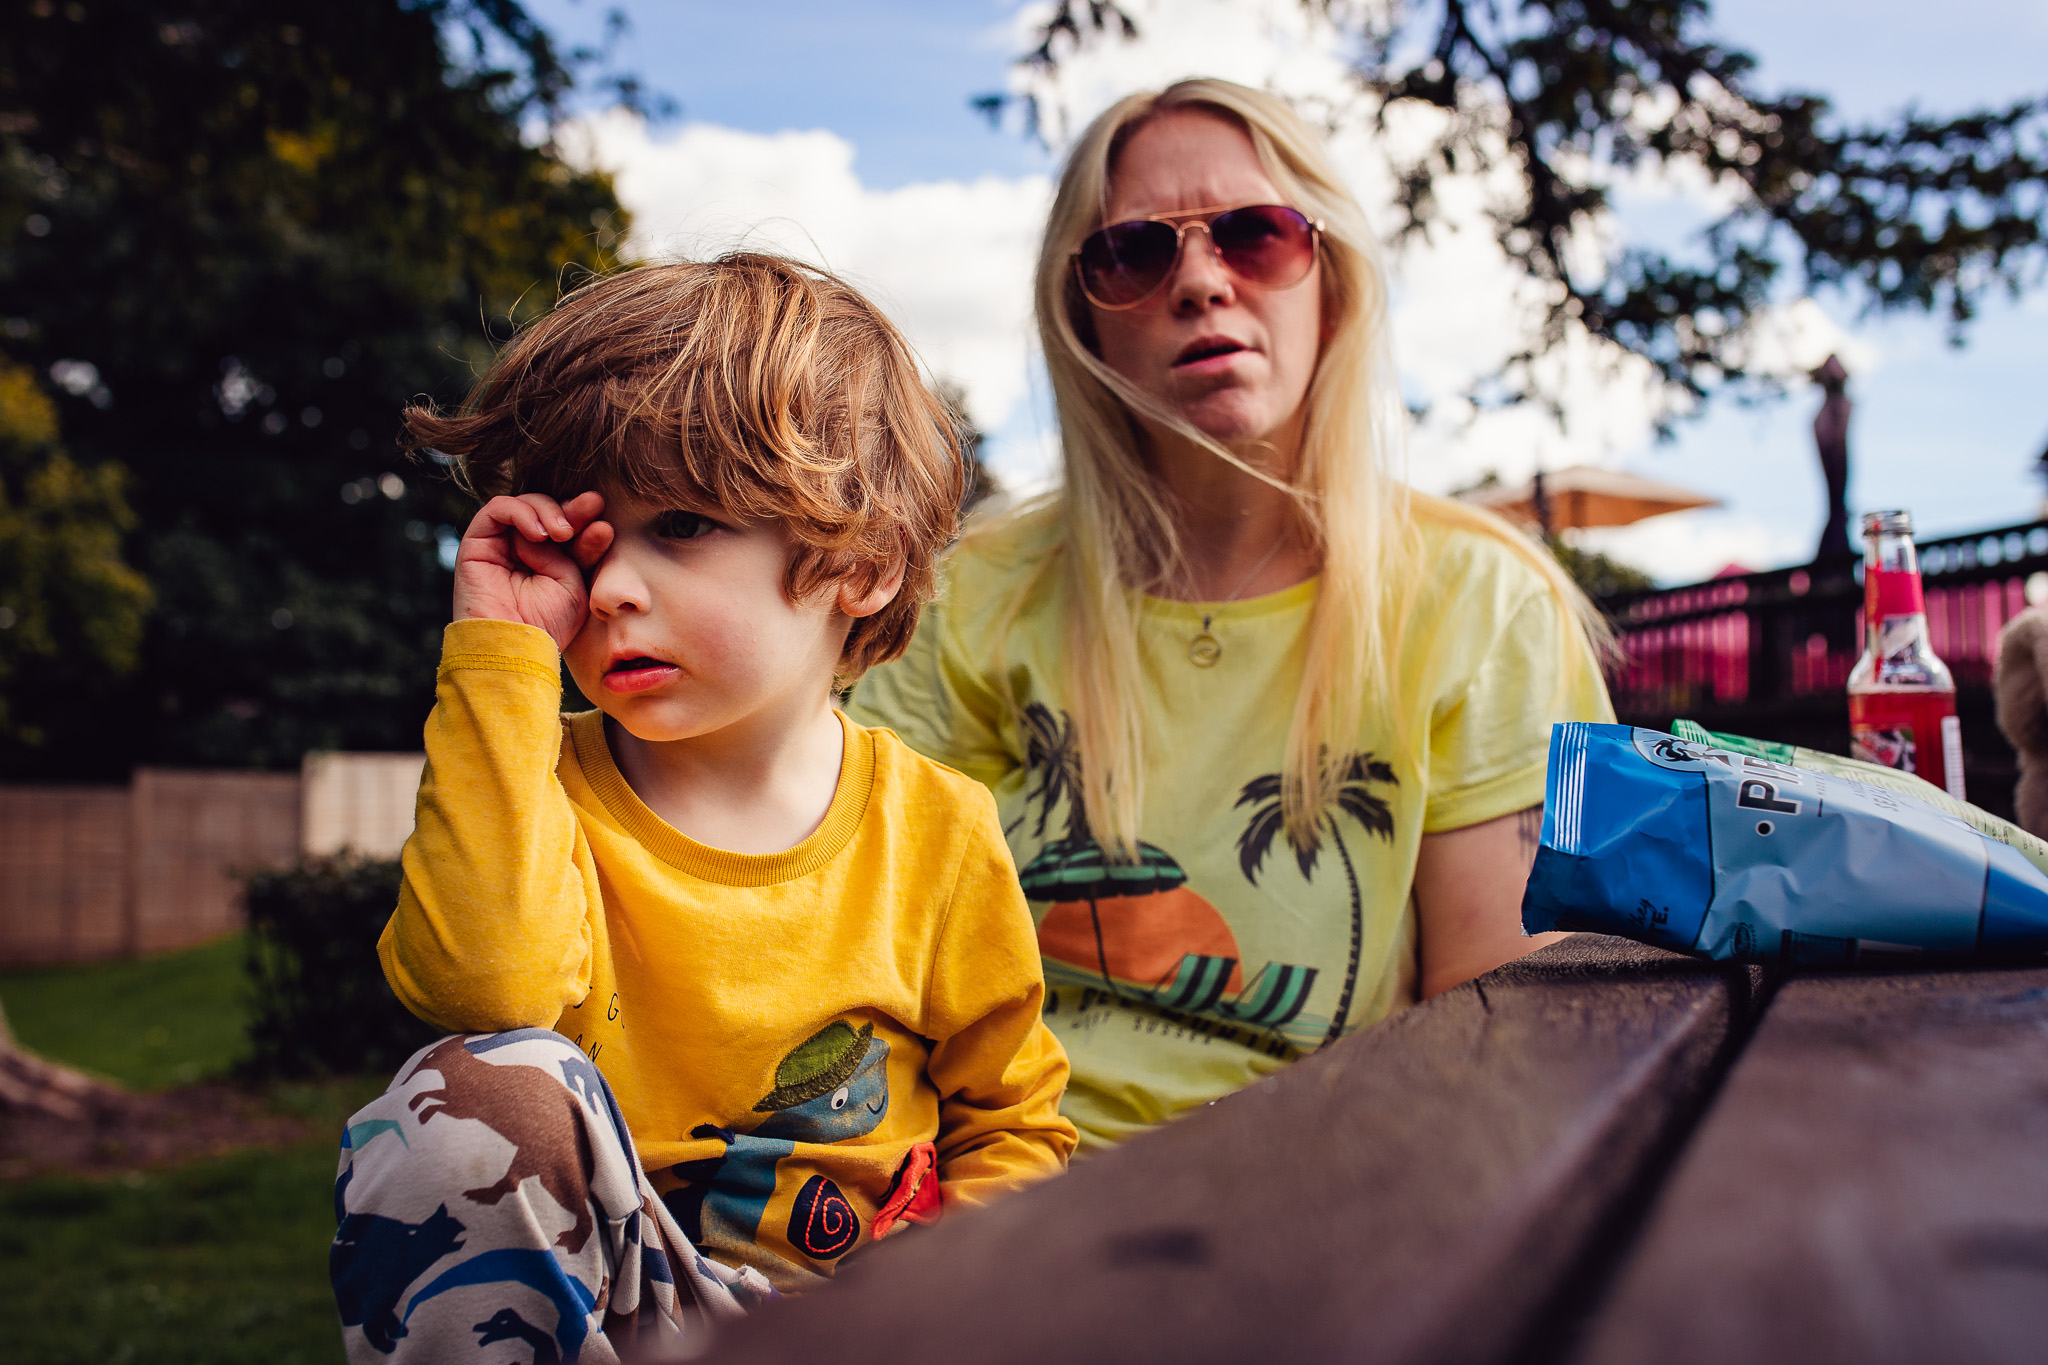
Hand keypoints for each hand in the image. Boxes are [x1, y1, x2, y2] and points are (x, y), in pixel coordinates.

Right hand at [452, 492, 613, 650]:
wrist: (514, 647)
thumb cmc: (547, 625)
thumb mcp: (575, 584)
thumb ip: (580, 551)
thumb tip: (594, 521)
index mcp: (549, 560)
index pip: (568, 529)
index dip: (586, 522)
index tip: (604, 527)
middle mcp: (523, 550)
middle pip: (547, 512)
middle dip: (571, 509)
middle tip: (592, 508)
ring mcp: (500, 545)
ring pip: (524, 505)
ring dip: (548, 510)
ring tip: (563, 532)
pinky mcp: (478, 543)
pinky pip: (497, 509)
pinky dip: (521, 512)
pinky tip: (540, 534)